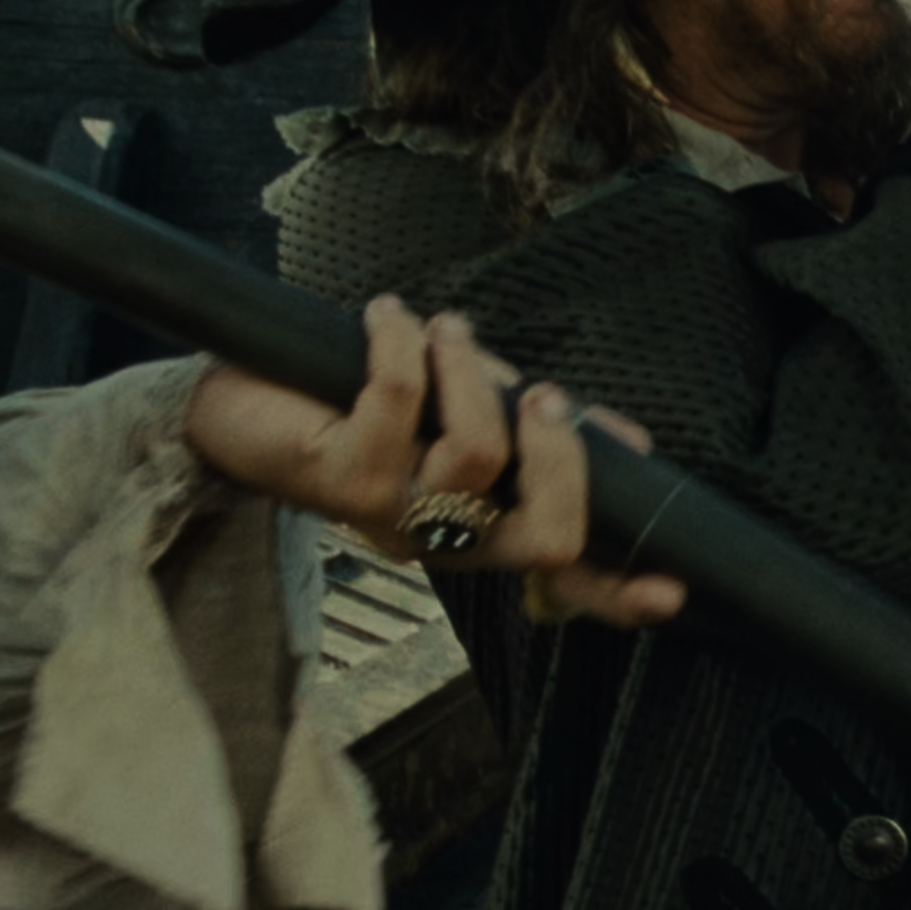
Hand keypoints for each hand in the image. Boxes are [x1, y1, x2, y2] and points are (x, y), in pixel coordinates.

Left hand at [183, 299, 683, 627]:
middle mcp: (446, 544)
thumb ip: (536, 434)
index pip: (566, 580)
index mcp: (485, 535)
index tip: (671, 589)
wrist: (239, 410)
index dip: (620, 593)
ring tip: (448, 330)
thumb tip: (627, 440)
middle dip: (562, 452)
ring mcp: (393, 520)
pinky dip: (402, 344)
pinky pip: (398, 402)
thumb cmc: (367, 411)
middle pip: (545, 535)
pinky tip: (389, 316)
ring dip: (469, 371)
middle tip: (540, 391)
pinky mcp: (339, 482)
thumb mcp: (469, 420)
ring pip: (476, 458)